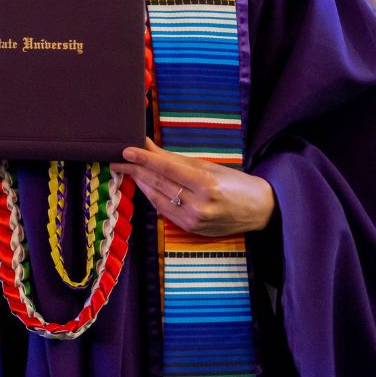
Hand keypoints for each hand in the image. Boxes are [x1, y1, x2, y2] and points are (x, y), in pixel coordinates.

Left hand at [111, 138, 274, 237]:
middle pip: (158, 184)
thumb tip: (147, 146)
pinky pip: (164, 211)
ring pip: (157, 199)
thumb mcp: (207, 165)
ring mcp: (194, 221)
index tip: (126, 150)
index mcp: (206, 184)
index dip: (144, 159)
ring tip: (126, 169)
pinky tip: (143, 186)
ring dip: (140, 183)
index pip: (166, 169)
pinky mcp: (191, 230)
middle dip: (135, 170)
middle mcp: (199, 205)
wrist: (259, 210)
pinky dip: (152, 196)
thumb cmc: (235, 182)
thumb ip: (174, 158)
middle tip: (116, 159)